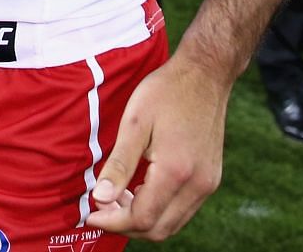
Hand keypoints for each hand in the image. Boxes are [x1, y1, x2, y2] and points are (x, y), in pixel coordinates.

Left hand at [85, 51, 229, 239]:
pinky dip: (160, 210)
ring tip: (118, 197)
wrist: (205, 74)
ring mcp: (207, 183)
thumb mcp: (135, 123)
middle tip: (102, 208)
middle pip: (158, 229)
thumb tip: (101, 198)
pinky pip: (183, 210)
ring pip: (172, 223)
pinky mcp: (211, 178)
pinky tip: (141, 189)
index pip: (142, 218)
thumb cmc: (166, 92)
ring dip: (143, 219)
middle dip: (126, 225)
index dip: (113, 222)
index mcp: (176, 171)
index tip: (91, 214)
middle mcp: (197, 184)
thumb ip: (119, 165)